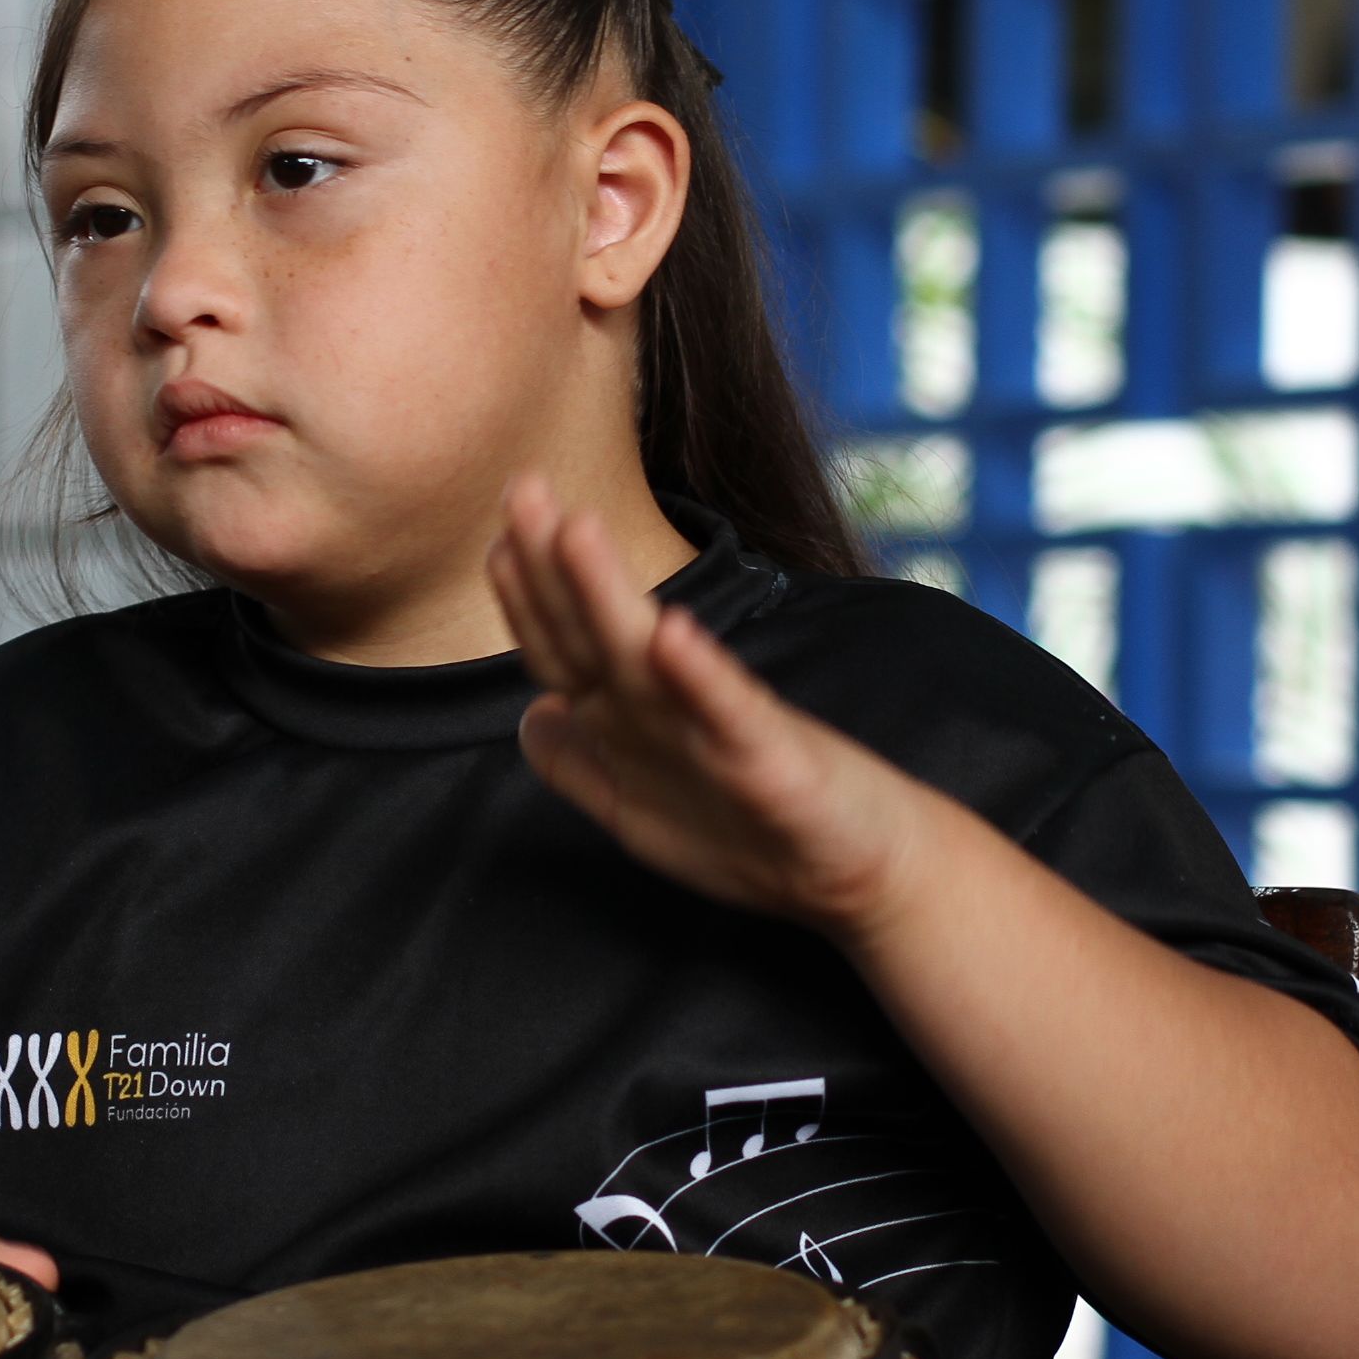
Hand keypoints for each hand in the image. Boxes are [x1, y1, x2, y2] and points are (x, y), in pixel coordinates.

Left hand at [486, 477, 929, 946]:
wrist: (863, 871)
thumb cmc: (753, 828)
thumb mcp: (641, 809)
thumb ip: (582, 765)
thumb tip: (531, 715)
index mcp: (630, 722)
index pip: (560, 651)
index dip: (524, 599)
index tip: (495, 537)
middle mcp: (665, 713)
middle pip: (591, 633)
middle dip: (551, 565)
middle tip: (522, 487)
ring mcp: (715, 729)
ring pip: (648, 657)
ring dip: (609, 594)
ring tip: (577, 529)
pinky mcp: (768, 759)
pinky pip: (727, 713)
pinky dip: (698, 675)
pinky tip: (674, 635)